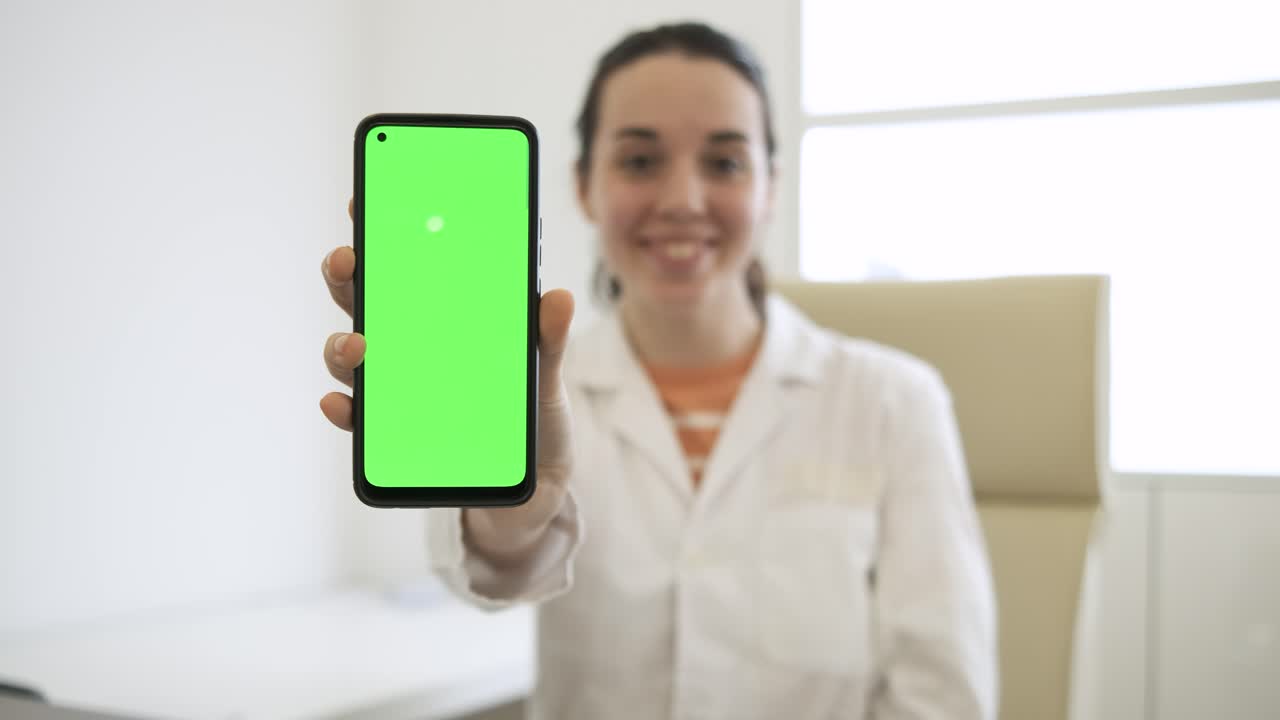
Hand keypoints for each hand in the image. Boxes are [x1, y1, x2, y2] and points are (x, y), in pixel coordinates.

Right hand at [321, 199, 575, 565]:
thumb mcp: (547, 379)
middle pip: (364, 302)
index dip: (380, 232)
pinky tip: (340, 405)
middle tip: (348, 259)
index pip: (404, 267)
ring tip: (357, 345)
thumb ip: (547, 341)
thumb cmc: (534, 423)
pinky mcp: (392, 441)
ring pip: (351, 357)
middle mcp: (409, 350)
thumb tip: (558, 295)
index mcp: (443, 320)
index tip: (366, 200)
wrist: (533, 494)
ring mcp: (395, 393)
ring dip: (342, 347)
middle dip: (348, 276)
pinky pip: (358, 422)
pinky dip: (344, 412)